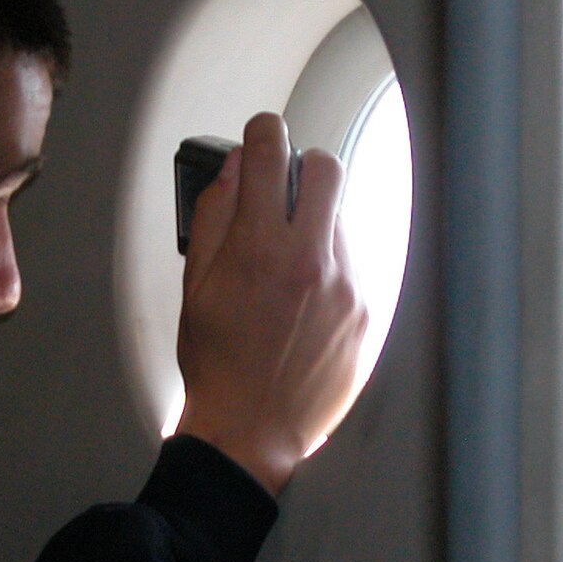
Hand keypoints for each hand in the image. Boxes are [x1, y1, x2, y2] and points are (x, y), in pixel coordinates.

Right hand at [175, 112, 366, 494]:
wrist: (253, 430)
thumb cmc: (217, 364)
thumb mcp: (195, 285)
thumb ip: (214, 217)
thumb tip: (235, 168)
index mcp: (259, 248)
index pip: (271, 152)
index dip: (263, 132)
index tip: (261, 135)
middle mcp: (310, 260)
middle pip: (327, 167)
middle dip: (303, 168)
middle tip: (285, 190)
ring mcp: (345, 285)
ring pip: (343, 216)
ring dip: (317, 223)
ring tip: (288, 265)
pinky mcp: (367, 311)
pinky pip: (354, 262)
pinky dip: (331, 265)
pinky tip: (306, 298)